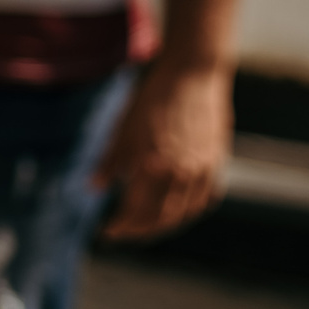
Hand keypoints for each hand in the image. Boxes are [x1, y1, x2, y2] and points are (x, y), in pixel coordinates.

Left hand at [94, 58, 232, 239]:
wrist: (192, 75)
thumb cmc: (151, 99)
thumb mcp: (122, 128)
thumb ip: (110, 162)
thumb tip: (93, 188)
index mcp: (153, 166)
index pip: (135, 211)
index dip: (120, 226)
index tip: (106, 233)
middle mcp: (180, 174)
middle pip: (159, 218)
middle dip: (139, 230)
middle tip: (123, 233)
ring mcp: (202, 170)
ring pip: (183, 214)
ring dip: (162, 225)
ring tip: (144, 226)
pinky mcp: (216, 164)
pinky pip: (203, 200)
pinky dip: (187, 212)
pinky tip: (174, 212)